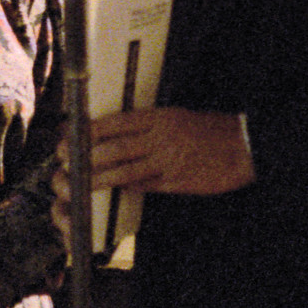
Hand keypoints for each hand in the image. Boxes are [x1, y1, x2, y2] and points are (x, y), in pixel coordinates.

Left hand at [53, 107, 255, 203]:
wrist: (244, 145)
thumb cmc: (209, 128)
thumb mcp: (175, 116)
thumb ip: (146, 125)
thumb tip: (113, 134)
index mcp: (158, 118)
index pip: (114, 123)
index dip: (87, 132)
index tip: (68, 137)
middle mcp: (159, 138)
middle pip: (113, 149)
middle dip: (84, 158)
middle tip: (63, 165)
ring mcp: (167, 162)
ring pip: (124, 171)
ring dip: (97, 179)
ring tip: (76, 186)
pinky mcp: (177, 182)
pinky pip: (145, 186)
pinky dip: (126, 189)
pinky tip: (111, 192)